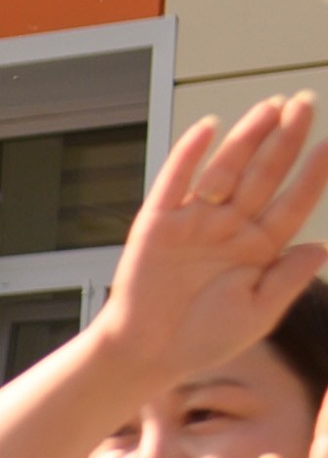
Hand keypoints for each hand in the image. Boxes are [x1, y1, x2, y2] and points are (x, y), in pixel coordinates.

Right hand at [100, 97, 327, 387]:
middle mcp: (230, 228)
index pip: (293, 203)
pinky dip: (190, 154)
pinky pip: (176, 181)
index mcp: (259, 250)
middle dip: (285, 139)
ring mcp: (195, 221)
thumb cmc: (202, 339)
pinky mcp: (160, 222)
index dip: (312, 175)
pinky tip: (209, 128)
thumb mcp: (257, 315)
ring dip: (247, 137)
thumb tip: (320, 247)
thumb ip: (288, 281)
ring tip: (270, 108)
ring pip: (227, 170)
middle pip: (264, 175)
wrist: (148, 354)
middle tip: (303, 103)